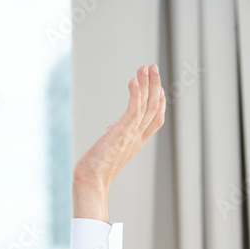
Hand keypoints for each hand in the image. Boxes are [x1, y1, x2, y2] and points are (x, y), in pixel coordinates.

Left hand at [73, 64, 166, 221]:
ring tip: (146, 67)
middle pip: (154, 107)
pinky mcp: (122, 132)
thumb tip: (111, 129)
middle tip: (153, 67)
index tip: (157, 86)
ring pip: (147, 104)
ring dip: (148, 83)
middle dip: (155, 85)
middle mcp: (137, 136)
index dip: (159, 102)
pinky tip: (133, 81)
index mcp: (137, 141)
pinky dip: (136, 94)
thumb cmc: (95, 170)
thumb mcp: (109, 148)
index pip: (155, 119)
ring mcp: (131, 134)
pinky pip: (134, 109)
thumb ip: (115, 136)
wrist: (90, 181)